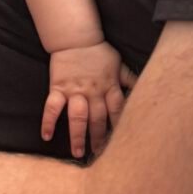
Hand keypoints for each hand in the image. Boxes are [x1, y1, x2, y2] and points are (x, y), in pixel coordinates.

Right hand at [42, 41, 137, 156]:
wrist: (76, 38)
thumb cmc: (100, 53)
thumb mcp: (118, 65)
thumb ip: (129, 79)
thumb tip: (146, 89)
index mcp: (109, 86)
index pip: (117, 110)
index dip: (120, 126)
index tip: (122, 143)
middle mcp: (93, 91)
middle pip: (98, 118)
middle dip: (100, 137)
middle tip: (99, 155)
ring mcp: (75, 90)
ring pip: (77, 116)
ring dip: (78, 135)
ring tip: (77, 152)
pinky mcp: (58, 88)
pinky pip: (52, 106)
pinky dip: (48, 121)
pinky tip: (46, 136)